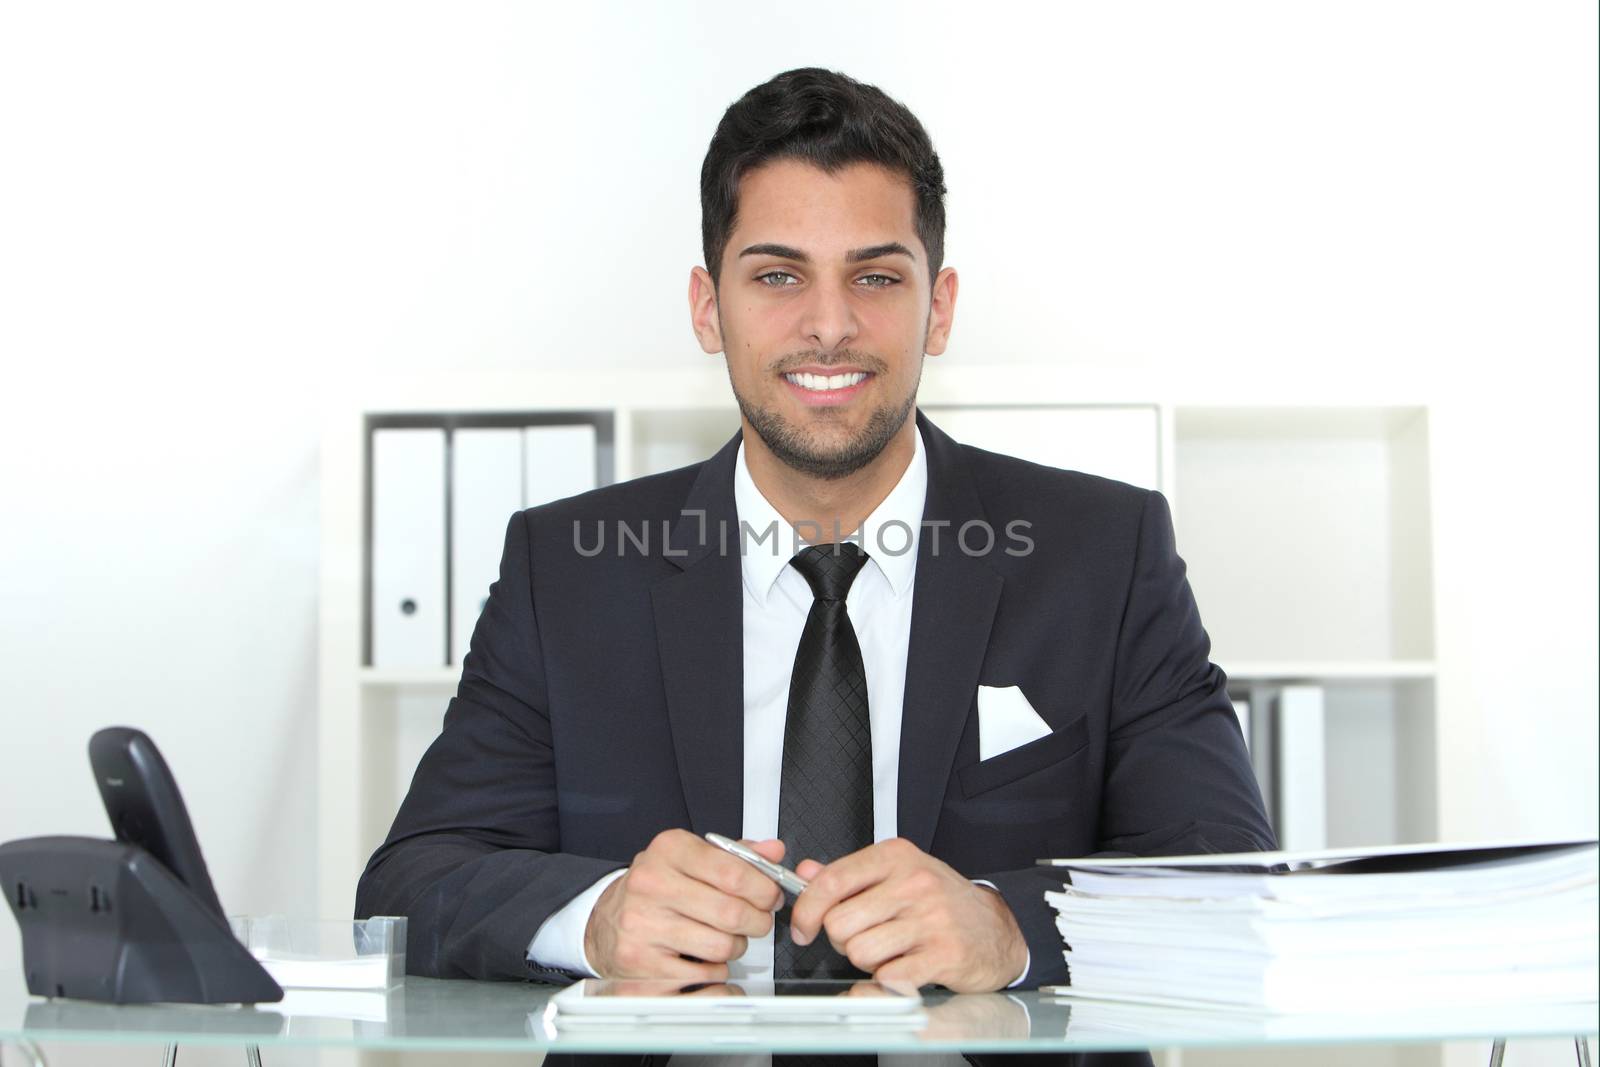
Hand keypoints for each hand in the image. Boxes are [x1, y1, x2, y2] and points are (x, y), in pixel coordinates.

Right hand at [583, 829, 784, 980]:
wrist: (604, 921)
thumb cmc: (656, 889)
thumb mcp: (691, 859)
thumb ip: (737, 855)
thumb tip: (773, 851)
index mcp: (668, 850)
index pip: (733, 872)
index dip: (764, 889)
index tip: (771, 897)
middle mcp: (650, 884)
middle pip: (731, 913)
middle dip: (757, 921)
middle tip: (757, 921)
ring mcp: (641, 925)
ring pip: (721, 947)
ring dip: (735, 947)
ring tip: (726, 938)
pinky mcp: (639, 962)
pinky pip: (703, 974)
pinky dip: (715, 970)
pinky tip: (704, 957)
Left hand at [789, 837, 1026, 991]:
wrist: (996, 928)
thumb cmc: (942, 901)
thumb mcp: (896, 874)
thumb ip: (847, 875)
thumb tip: (804, 873)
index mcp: (896, 856)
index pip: (831, 881)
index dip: (807, 910)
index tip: (804, 927)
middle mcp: (914, 882)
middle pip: (840, 923)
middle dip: (843, 940)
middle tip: (864, 938)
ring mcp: (931, 918)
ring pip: (860, 952)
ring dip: (867, 961)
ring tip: (889, 951)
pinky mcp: (943, 953)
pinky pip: (888, 976)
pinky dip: (886, 980)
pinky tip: (902, 968)